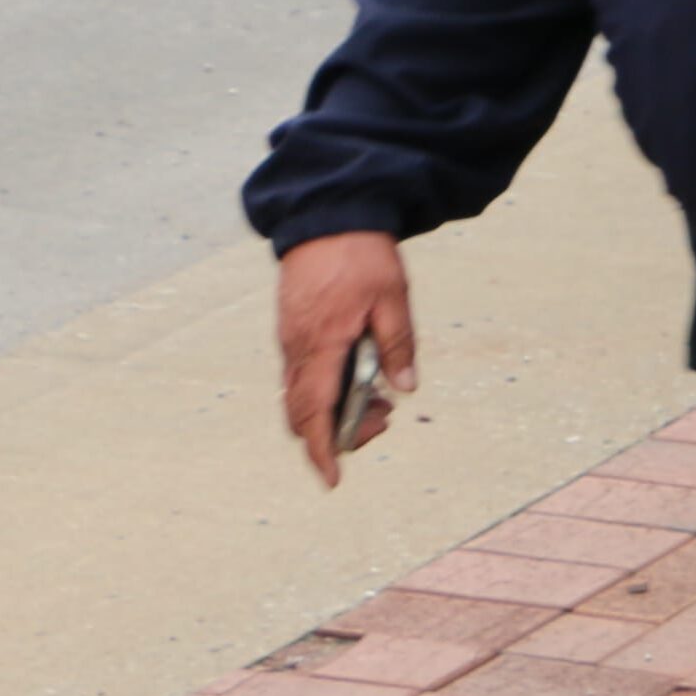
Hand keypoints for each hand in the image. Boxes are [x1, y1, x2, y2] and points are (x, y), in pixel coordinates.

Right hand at [274, 232, 412, 489]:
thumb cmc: (361, 256)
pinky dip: (326, 389)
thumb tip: (405, 391)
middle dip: (336, 433)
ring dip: (334, 410)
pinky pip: (303, 376)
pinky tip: (360, 375)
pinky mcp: (293, 331)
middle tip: (382, 422)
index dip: (321, 449)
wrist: (326, 217)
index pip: (314, 412)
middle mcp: (297, 349)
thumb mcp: (393, 298)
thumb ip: (398, 345)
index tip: (333, 479)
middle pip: (303, 414)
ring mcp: (291, 341)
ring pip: (302, 397)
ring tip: (381, 399)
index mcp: (321, 344)